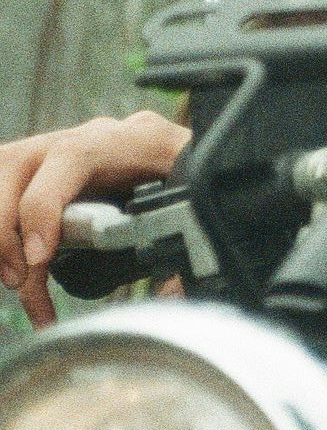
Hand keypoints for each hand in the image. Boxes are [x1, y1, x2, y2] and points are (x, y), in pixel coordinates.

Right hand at [0, 113, 191, 327]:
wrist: (203, 155)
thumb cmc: (200, 181)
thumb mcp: (202, 206)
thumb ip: (192, 247)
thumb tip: (168, 294)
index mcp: (134, 139)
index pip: (73, 156)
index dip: (44, 205)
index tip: (39, 258)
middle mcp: (89, 134)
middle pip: (18, 165)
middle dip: (5, 229)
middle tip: (19, 279)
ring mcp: (60, 146)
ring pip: (2, 174)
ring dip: (0, 232)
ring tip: (16, 279)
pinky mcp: (40, 168)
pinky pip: (4, 190)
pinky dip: (5, 232)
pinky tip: (16, 271)